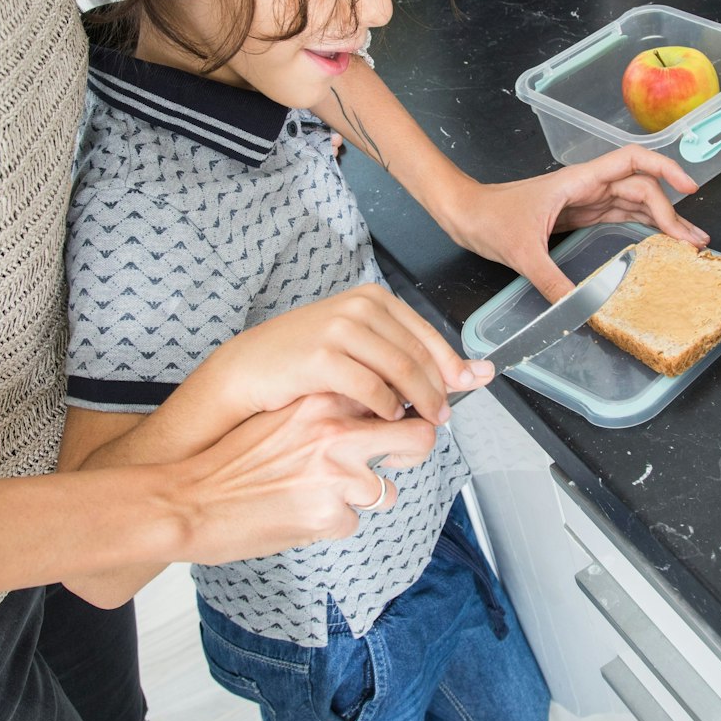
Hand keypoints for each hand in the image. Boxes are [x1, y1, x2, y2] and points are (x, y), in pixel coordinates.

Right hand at [174, 393, 436, 563]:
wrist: (189, 501)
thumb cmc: (230, 462)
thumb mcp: (282, 415)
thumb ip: (325, 410)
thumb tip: (368, 411)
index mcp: (322, 400)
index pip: (393, 394)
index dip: (406, 410)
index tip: (403, 418)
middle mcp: (335, 431)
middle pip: (419, 436)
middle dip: (414, 451)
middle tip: (396, 458)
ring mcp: (336, 474)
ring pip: (386, 491)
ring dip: (362, 498)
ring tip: (321, 495)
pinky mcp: (329, 515)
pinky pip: (352, 523)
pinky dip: (332, 524)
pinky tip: (300, 515)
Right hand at [185, 283, 491, 428]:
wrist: (249, 369)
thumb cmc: (302, 361)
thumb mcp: (354, 345)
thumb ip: (399, 354)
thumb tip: (461, 373)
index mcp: (371, 299)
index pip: (426, 334)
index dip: (452, 364)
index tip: (471, 385)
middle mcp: (359, 307)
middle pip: (418, 354)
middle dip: (440, 388)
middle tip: (445, 414)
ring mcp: (340, 329)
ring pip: (401, 370)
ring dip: (420, 400)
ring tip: (425, 421)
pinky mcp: (322, 357)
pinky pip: (371, 388)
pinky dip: (387, 408)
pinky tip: (388, 419)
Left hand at [443, 146, 709, 301]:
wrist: (463, 213)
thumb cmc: (487, 217)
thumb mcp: (520, 252)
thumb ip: (552, 281)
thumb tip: (579, 309)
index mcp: (577, 181)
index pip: (631, 161)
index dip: (665, 169)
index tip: (689, 189)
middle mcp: (585, 187)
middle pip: (640, 189)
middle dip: (670, 212)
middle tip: (694, 243)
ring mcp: (581, 202)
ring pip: (631, 204)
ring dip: (660, 221)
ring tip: (686, 244)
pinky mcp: (574, 217)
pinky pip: (615, 218)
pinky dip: (638, 227)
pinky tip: (654, 243)